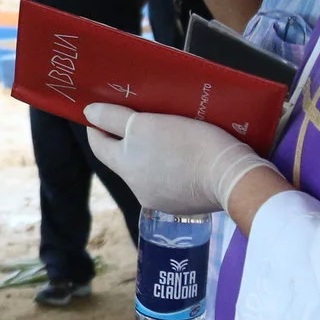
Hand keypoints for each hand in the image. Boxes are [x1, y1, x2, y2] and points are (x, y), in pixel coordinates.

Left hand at [83, 105, 275, 215]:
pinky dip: (172, 169)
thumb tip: (89, 113)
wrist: (230, 177)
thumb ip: (115, 118)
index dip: (98, 127)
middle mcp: (136, 187)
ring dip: (152, 155)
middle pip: (124, 158)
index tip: (102, 113)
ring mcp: (159, 199)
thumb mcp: (147, 123)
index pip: (99, 145)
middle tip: (142, 119)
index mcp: (125, 166)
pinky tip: (186, 158)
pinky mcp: (181, 205)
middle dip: (128, 140)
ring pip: (147, 170)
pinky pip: (169, 182)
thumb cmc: (188, 144)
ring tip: (170, 137)